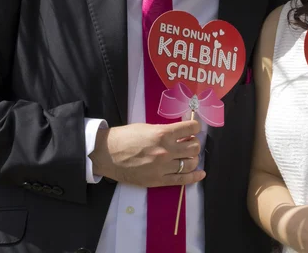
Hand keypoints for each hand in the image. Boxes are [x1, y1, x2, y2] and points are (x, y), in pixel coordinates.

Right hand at [89, 121, 204, 186]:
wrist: (106, 154)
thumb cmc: (125, 137)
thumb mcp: (147, 127)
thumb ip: (165, 131)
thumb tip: (181, 134)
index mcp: (162, 134)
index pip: (190, 128)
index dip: (195, 127)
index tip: (193, 129)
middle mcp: (166, 150)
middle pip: (194, 147)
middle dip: (194, 143)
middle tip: (188, 142)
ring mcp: (162, 167)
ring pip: (190, 163)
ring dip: (193, 158)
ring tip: (188, 156)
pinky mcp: (158, 181)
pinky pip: (182, 180)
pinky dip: (194, 177)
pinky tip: (200, 174)